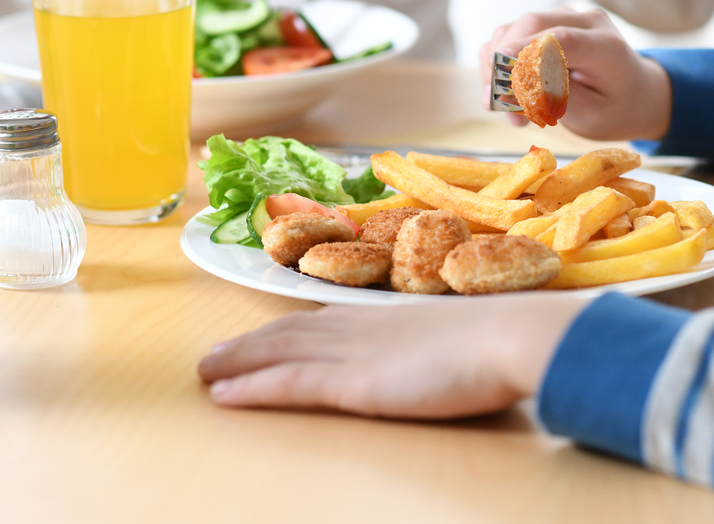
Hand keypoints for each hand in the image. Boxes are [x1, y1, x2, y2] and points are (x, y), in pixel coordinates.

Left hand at [198, 294, 584, 418]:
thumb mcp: (460, 337)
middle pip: (286, 334)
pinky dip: (250, 388)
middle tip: (214, 355)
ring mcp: (350, 352)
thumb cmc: (499, 339)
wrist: (508, 336)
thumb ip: (437, 346)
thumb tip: (443, 355)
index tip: (261, 336)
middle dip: (247, 345)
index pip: (319, 323)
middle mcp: (356, 327)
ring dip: (236, 363)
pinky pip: (286, 384)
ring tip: (205, 372)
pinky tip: (223, 396)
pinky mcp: (350, 382)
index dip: (283, 330)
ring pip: (276, 354)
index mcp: (382, 316)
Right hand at [480, 9, 672, 140]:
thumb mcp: (591, 115)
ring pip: (514, 28)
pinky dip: (501, 63)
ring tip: (508, 107)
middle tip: (497, 104)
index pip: (563, 39)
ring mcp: (566, 18)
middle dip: (504, 62)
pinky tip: (510, 92)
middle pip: (532, 24)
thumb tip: (510, 86)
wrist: (633, 94)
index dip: (527, 50)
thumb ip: (554, 96)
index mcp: (607, 47)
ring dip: (498, 67)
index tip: (500, 72)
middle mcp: (587, 22)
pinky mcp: (549, 23)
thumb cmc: (615, 108)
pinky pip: (511, 35)